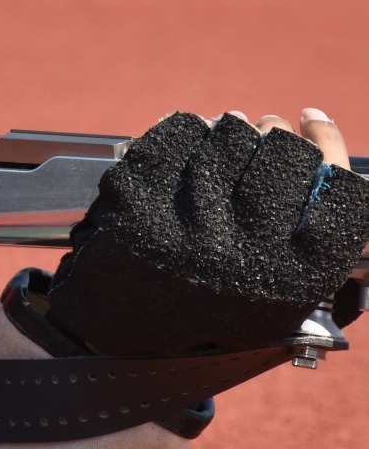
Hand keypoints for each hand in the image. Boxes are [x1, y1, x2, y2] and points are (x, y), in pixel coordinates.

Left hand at [44, 108, 368, 356]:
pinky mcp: (139, 203)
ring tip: (225, 132)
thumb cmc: (198, 307)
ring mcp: (189, 226)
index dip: (328, 144)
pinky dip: (184, 128)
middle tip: (266, 127)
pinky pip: (176, 136)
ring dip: (229, 127)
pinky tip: (187, 136)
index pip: (338, 190)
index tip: (312, 120)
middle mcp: (246, 254)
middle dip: (275, 131)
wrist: (110, 329)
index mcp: (291, 280)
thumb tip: (318, 152)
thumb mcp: (268, 294)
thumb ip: (301, 237)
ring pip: (230, 137)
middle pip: (285, 154)